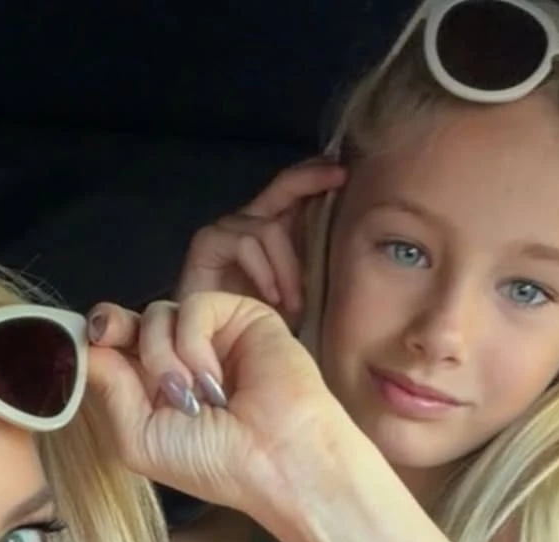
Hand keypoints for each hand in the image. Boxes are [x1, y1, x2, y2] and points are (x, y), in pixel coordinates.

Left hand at [86, 292, 357, 521]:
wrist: (277, 462)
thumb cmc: (214, 463)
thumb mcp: (139, 438)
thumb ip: (109, 390)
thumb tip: (83, 346)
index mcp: (156, 388)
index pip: (117, 347)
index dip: (99, 338)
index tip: (91, 341)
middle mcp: (182, 358)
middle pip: (132, 320)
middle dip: (117, 330)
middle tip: (115, 344)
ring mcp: (212, 336)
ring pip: (158, 313)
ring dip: (163, 357)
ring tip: (193, 399)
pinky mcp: (241, 316)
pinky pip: (195, 305)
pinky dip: (194, 342)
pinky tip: (215, 381)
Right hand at [176, 159, 346, 325]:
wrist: (219, 354)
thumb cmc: (261, 328)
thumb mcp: (301, 294)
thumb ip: (316, 263)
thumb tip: (351, 238)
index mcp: (273, 230)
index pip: (297, 190)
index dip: (319, 175)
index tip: (347, 172)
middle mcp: (249, 222)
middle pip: (284, 185)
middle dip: (313, 178)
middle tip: (340, 178)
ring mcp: (226, 230)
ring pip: (268, 228)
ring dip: (288, 269)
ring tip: (296, 305)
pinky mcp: (206, 243)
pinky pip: (245, 244)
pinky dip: (263, 272)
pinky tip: (271, 297)